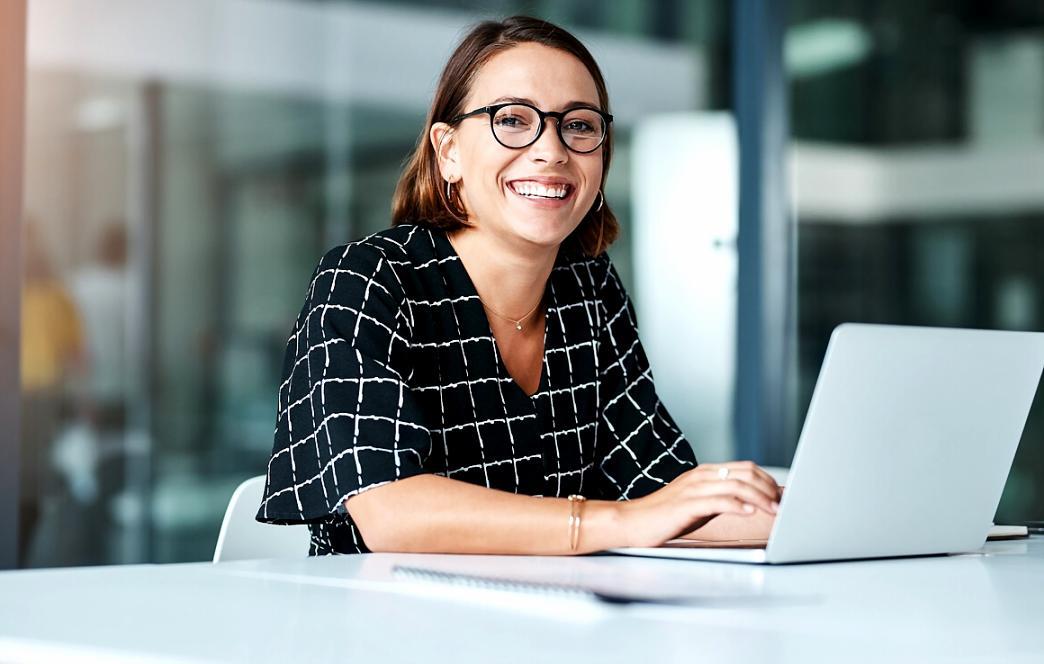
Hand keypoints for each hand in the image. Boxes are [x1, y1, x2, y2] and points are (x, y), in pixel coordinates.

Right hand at [616, 461, 781, 547]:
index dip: (767, 480)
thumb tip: (751, 503)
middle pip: (745, 473)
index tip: (781, 495)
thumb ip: (722, 499)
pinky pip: (718, 501)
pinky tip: (750, 512)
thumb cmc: (666, 516)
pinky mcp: (687, 505)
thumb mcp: (699, 504)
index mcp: (704, 473)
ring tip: (775, 510)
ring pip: (736, 485)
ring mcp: (693, 489)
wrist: (632, 522)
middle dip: (769, 488)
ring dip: (760, 498)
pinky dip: (738, 505)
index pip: (745, 467)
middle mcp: (701, 476)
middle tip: (783, 504)